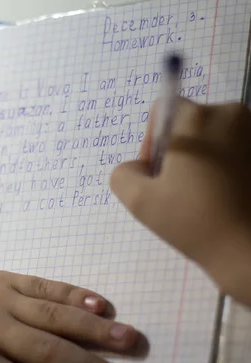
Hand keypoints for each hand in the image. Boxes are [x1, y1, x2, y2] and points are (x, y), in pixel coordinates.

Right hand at [111, 97, 250, 305]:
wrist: (249, 251)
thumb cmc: (193, 221)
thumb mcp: (138, 200)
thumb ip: (123, 173)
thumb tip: (139, 166)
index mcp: (197, 118)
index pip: (163, 110)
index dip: (152, 141)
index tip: (159, 174)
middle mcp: (232, 115)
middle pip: (191, 123)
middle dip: (181, 151)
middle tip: (180, 188)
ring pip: (216, 137)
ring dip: (205, 159)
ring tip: (204, 195)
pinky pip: (237, 149)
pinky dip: (227, 167)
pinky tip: (224, 196)